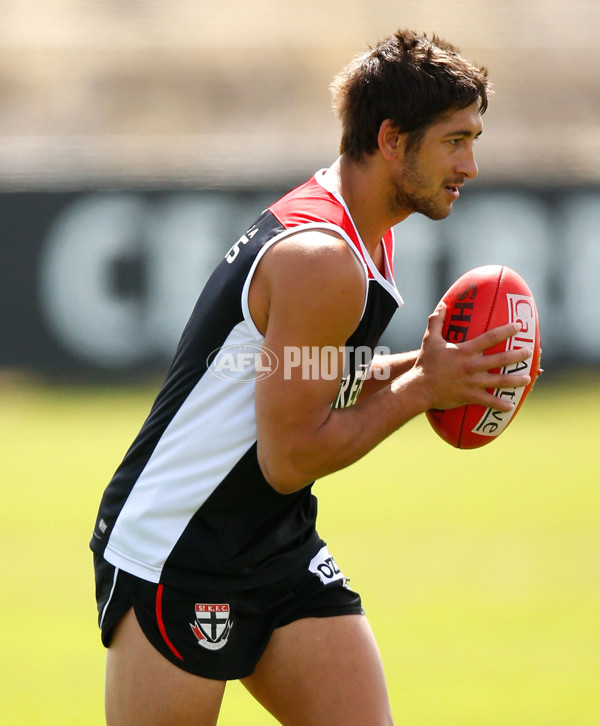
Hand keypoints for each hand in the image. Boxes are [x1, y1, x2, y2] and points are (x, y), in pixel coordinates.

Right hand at [415, 303, 532, 411]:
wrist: (419, 387)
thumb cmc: (425, 363)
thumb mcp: (430, 339)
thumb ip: (436, 321)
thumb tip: (443, 305)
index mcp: (466, 351)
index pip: (491, 338)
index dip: (506, 331)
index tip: (518, 326)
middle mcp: (473, 366)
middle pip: (501, 359)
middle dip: (518, 355)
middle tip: (529, 352)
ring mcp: (473, 382)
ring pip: (500, 381)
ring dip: (516, 380)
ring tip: (528, 378)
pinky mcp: (470, 396)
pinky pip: (489, 401)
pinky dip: (501, 405)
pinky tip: (511, 406)